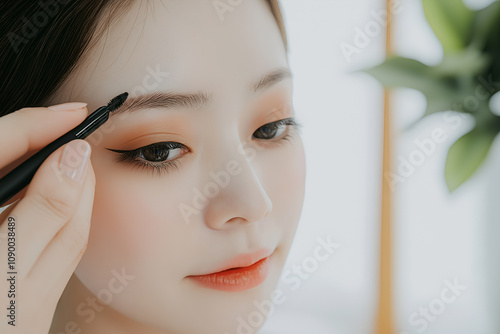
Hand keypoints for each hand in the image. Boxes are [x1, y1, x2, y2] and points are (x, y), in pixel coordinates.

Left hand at [0, 103, 95, 333]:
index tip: (79, 112)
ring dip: (48, 170)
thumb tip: (75, 158)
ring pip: (14, 183)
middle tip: (81, 131)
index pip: (3, 143)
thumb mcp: (16, 269)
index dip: (41, 123)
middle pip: (9, 158)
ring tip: (78, 162)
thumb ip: (46, 210)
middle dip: (47, 141)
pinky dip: (41, 203)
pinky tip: (56, 203)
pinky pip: (16, 211)